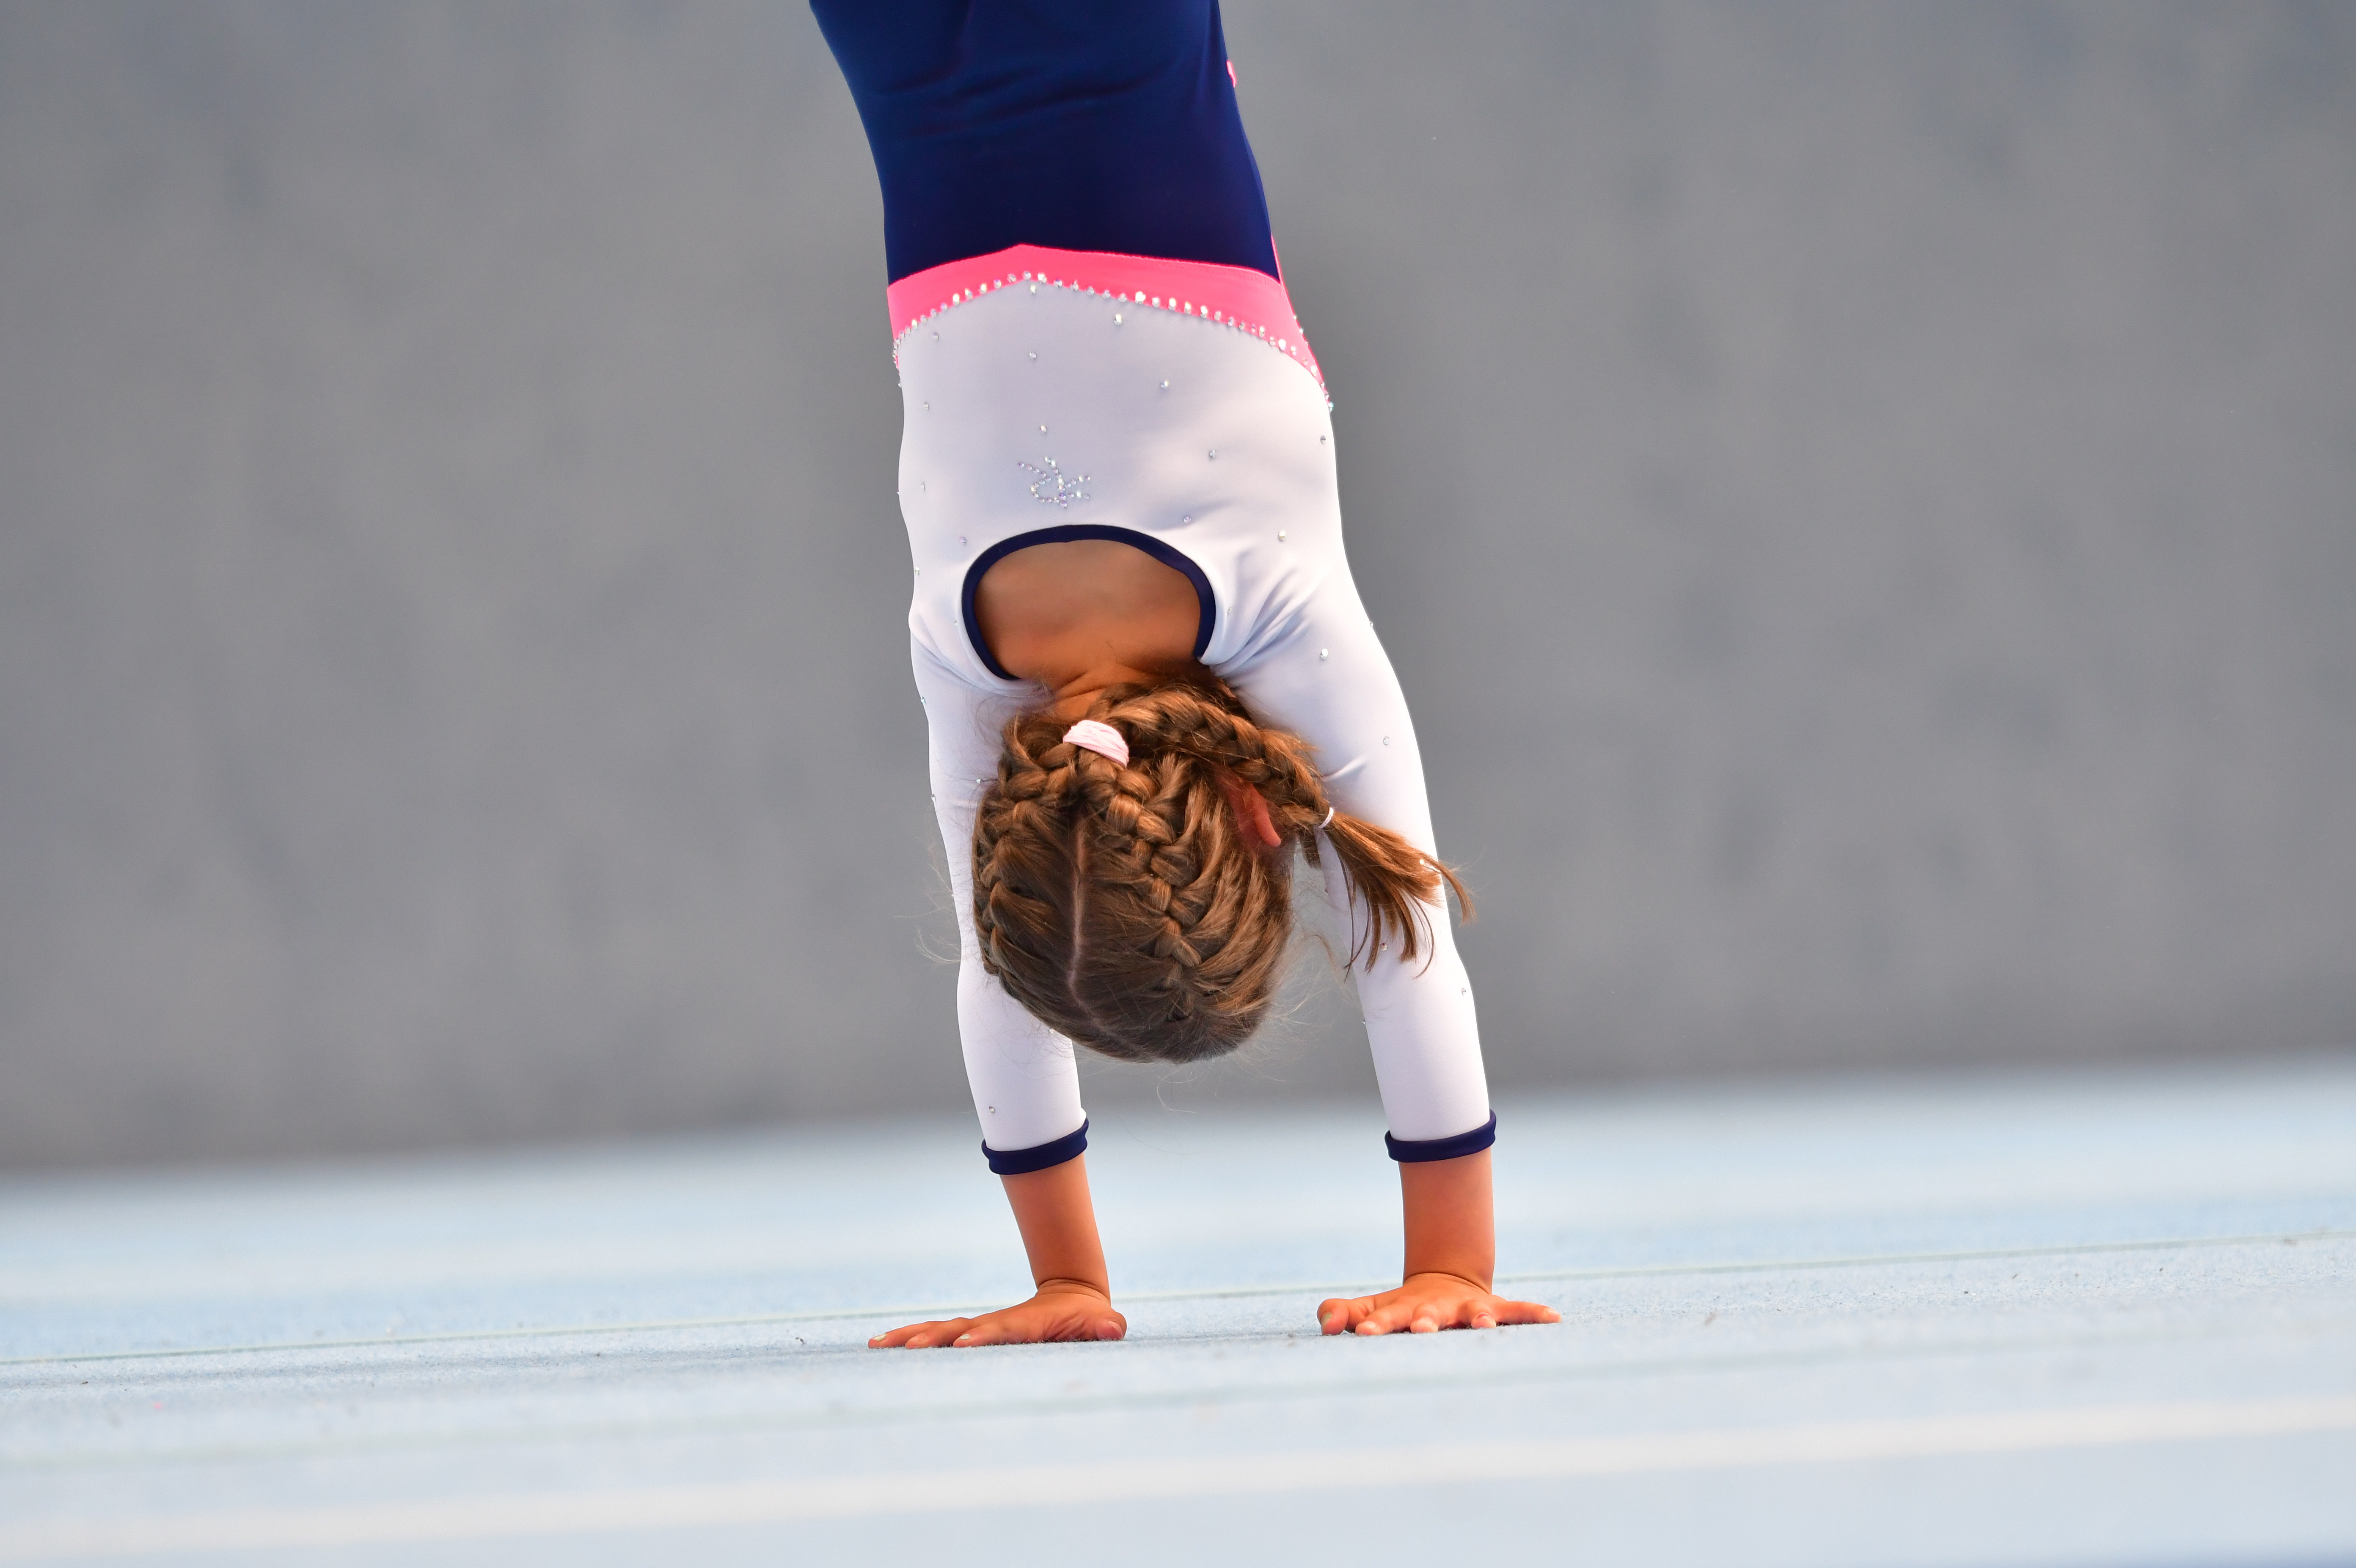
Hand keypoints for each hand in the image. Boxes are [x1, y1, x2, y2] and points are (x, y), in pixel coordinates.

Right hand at [868, 1283, 1126, 1348]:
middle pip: (959, 1328)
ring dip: (910, 1336)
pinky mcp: (970, 1333)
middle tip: (908, 1347)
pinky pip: (937, 1335)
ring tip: (878, 1344)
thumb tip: (1113, 1327)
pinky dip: (909, 1337)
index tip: (963, 1344)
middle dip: (934, 1337)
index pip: (1000, 1331)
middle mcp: (996, 1324)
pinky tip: (879, 1344)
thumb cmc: (1089, 1319)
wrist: (1072, 1297)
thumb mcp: (1102, 1322)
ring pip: (940, 1330)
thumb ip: (1107, 1326)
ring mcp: (980, 1327)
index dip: (983, 1337)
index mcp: (1024, 1325)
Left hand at [1317, 1271, 1560, 1336]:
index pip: (1385, 1318)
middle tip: (1422, 1328)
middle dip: (1425, 1322)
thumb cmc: (1399, 1310)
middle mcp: (1436, 1309)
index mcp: (1403, 1311)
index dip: (1374, 1325)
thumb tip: (1326, 1323)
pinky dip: (1533, 1314)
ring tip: (1485, 1328)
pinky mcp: (1494, 1310)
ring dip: (1479, 1322)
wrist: (1443, 1285)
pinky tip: (1553, 1318)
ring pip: (1474, 1315)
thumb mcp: (1370, 1310)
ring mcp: (1467, 1309)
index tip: (1362, 1332)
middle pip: (1429, 1315)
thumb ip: (1340, 1313)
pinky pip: (1517, 1312)